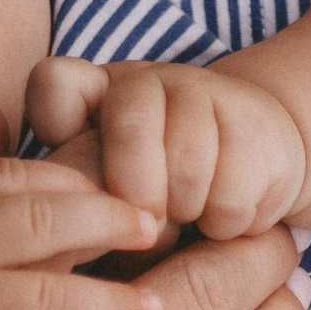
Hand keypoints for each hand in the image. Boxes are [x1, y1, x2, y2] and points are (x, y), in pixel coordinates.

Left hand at [29, 53, 308, 237]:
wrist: (255, 157)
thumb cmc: (158, 189)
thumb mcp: (106, 188)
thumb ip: (77, 190)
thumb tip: (72, 229)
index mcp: (94, 90)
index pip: (55, 83)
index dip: (59, 125)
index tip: (78, 177)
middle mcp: (144, 79)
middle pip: (130, 134)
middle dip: (139, 196)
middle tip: (149, 222)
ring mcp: (202, 91)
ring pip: (185, 171)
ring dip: (187, 212)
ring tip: (190, 213)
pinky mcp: (255, 123)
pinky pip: (230, 197)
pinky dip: (226, 223)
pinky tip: (226, 214)